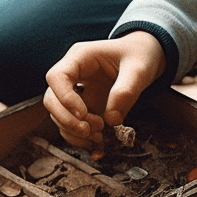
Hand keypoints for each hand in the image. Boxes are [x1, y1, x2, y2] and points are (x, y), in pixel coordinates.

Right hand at [43, 32, 165, 147]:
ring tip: (99, 135)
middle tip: (88, 130)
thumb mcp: (139, 69)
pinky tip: (96, 140)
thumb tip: (111, 119)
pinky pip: (70, 123)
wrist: (145, 56)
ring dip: (73, 130)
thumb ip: (126, 91)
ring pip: (58, 114)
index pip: (57, 77)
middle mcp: (73, 74)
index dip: (64, 98)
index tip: (83, 114)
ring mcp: (76, 91)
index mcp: (80, 57)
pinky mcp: (83, 106)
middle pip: (51, 99)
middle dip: (66, 119)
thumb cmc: (140, 55)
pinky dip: (78, 136)